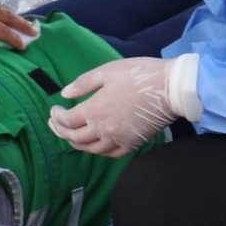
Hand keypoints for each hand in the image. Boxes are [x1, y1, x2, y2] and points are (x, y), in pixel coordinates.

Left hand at [48, 58, 175, 157]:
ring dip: (76, 143)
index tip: (54, 110)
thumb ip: (82, 84)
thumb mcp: (107, 71)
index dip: (57, 117)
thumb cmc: (139, 75)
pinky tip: (94, 144)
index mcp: (95, 110)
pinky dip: (98, 151)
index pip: (68, 120)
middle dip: (61, 131)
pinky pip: (110, 154)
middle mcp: (104, 129)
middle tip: (54, 124)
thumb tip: (64, 95)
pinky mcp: (133, 144)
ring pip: (90, 149)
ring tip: (70, 135)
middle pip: (75, 137)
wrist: (171, 88)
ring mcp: (119, 139)